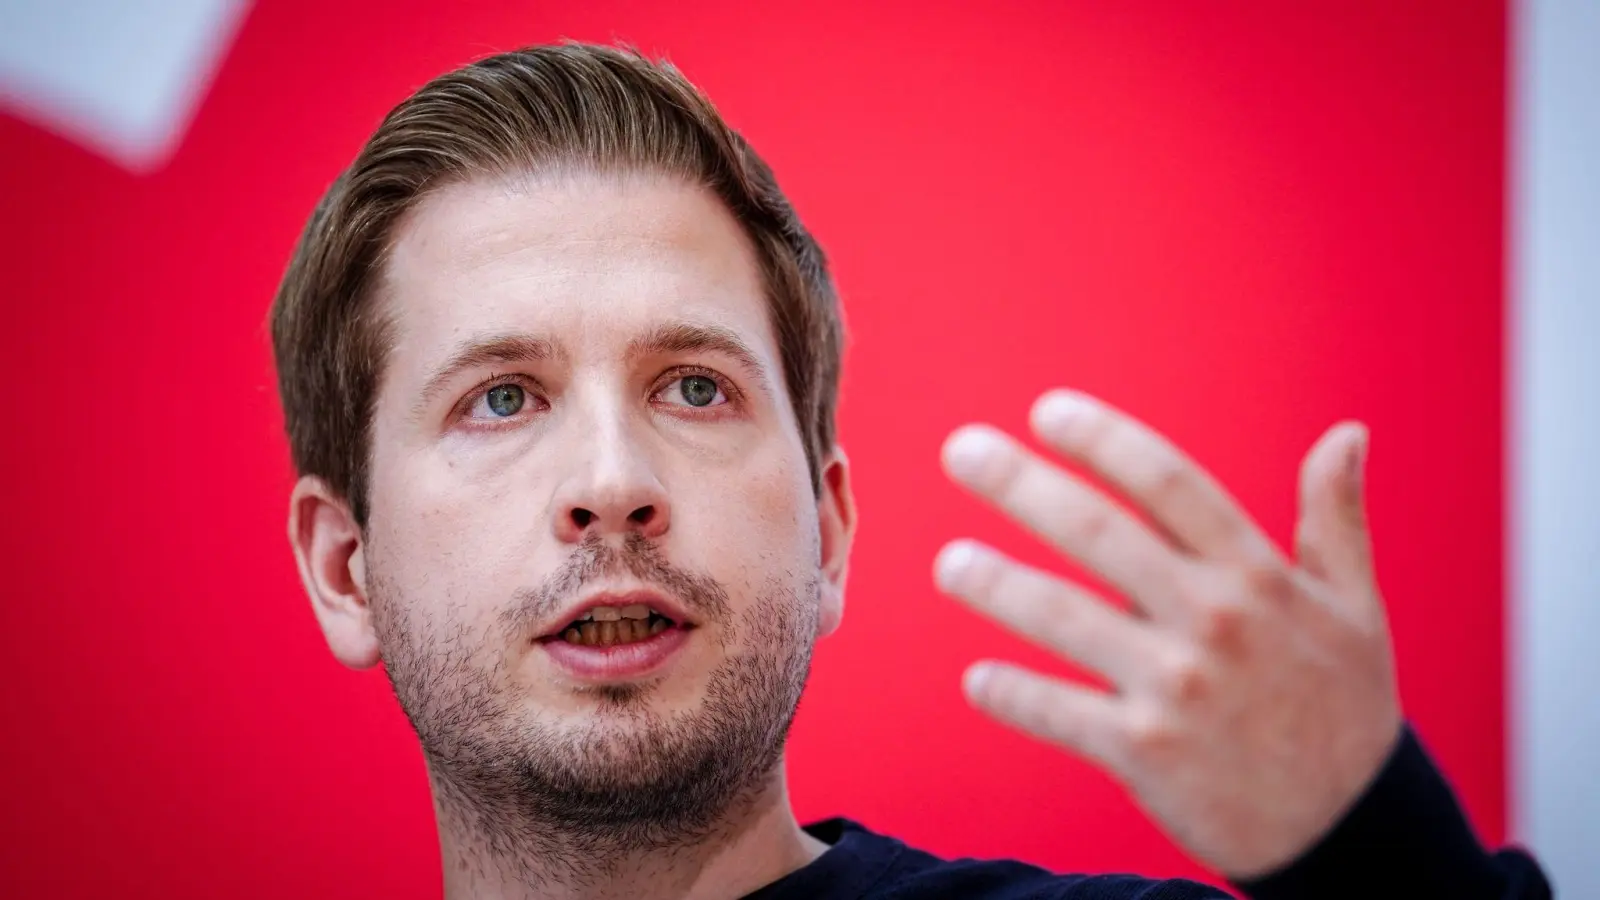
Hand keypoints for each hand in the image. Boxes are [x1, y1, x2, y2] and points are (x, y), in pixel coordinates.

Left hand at [933, 390, 1402, 879]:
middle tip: (960, 449)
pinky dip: (1011, 694)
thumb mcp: (1354, 608)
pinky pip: (1057, 712)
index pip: (1168, 483)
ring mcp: (1175, 688)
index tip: (1046, 411)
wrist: (1352, 831)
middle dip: (1020, 483)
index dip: (1103, 440)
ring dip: (995, 584)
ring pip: (1061, 618)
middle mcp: (1213, 621)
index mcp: (1258, 576)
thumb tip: (1347, 433)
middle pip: (1098, 532)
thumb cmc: (1343, 707)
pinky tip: (977, 679)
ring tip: (949, 565)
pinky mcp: (1145, 752)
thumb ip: (1336, 518)